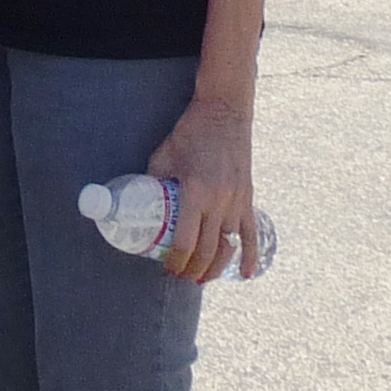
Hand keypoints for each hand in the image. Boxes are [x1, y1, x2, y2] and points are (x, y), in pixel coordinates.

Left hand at [148, 96, 256, 282]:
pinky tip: (246, 274)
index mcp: (195, 193)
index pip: (185, 241)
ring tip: (203, 278)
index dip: (177, 261)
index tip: (169, 268)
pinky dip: (249, 255)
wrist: (224, 112)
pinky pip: (250, 232)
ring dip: (216, 266)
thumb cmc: (190, 132)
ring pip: (228, 245)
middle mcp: (219, 201)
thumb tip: (140, 201)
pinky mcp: (248, 197)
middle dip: (194, 270)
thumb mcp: (163, 155)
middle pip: (207, 250)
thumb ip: (154, 181)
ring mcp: (236, 201)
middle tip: (182, 277)